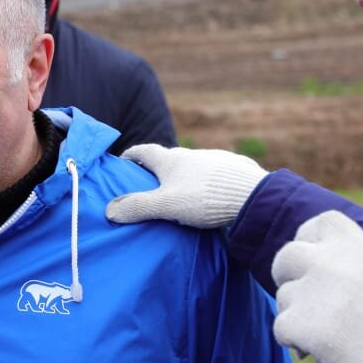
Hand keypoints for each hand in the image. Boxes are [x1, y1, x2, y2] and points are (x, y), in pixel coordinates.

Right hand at [105, 144, 267, 228]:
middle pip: (169, 159)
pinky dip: (207, 183)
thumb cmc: (205, 198)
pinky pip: (215, 175)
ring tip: (183, 195)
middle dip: (158, 169)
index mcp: (171, 160)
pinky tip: (212, 197)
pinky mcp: (235, 170)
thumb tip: (109, 211)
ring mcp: (216, 160)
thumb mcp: (165, 205)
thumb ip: (138, 207)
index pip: (144, 152)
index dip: (131, 156)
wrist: (253, 195)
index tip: (122, 161)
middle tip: (150, 184)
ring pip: (194, 166)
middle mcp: (192, 155)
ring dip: (185, 176)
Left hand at [272, 210, 362, 362]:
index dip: (311, 240)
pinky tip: (316, 352)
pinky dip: (294, 341)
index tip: (314, 259)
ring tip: (325, 335)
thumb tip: (334, 257)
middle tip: (304, 299)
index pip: (319, 224)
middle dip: (289, 276)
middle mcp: (327, 260)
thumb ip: (357, 262)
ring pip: (284, 296)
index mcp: (354, 245)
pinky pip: (281, 326)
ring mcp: (309, 290)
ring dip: (297, 314)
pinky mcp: (297, 322)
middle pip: (288, 256)